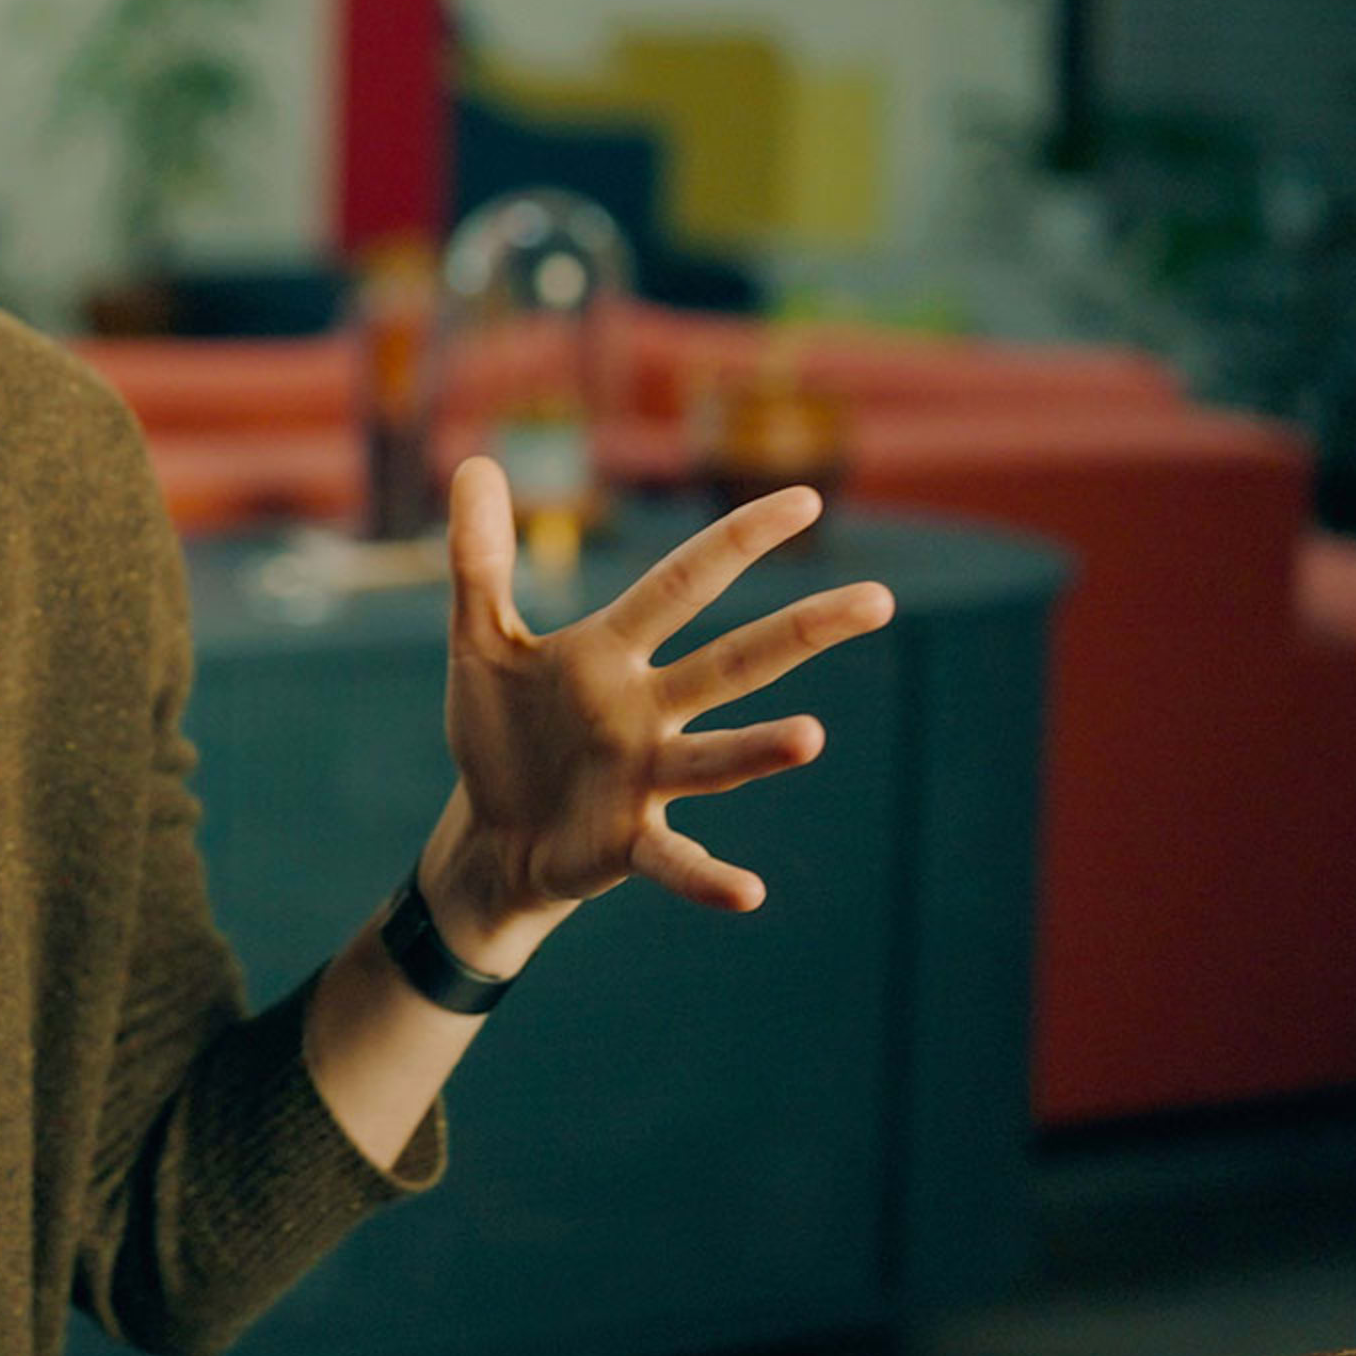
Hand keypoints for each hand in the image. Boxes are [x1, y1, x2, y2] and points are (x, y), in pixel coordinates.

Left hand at [439, 461, 892, 922]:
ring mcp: (645, 777)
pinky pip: (674, 861)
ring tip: (813, 736)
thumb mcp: (479, 641)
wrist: (492, 831)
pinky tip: (750, 892)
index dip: (738, 541)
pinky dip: (709, 878)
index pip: (684, 584)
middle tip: (879, 599)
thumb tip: (477, 462)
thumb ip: (480, 559)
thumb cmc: (502, 731)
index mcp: (613, 653)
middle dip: (805, 631)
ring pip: (715, 757)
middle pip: (734, 663)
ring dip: (762, 751)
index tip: (806, 500)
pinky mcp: (628, 842)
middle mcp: (647, 710)